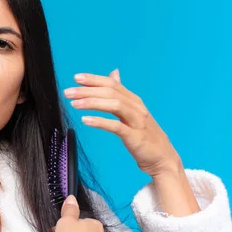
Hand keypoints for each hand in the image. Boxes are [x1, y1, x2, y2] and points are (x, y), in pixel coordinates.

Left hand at [64, 68, 180, 177]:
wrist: (163, 158)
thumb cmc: (144, 135)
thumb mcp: (132, 110)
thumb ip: (121, 93)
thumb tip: (114, 73)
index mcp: (133, 100)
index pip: (112, 84)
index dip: (94, 79)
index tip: (76, 78)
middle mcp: (136, 107)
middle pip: (110, 93)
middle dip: (87, 90)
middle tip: (68, 92)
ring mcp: (137, 121)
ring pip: (114, 105)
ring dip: (92, 103)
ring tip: (74, 104)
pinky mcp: (135, 137)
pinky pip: (116, 127)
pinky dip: (100, 122)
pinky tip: (86, 121)